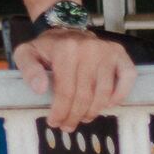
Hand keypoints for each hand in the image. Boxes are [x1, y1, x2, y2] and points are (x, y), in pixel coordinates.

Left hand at [14, 26, 132, 133]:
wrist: (66, 27)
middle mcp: (89, 49)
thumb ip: (28, 69)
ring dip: (94, 111)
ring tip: (83, 118)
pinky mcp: (120, 53)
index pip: (65, 91)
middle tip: (68, 125)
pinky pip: (127, 78)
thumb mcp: (26, 53)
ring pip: (104, 93)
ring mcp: (107, 51)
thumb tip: (40, 88)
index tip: (54, 122)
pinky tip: (107, 104)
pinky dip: (120, 95)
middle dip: (75, 116)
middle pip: (85, 95)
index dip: (61, 111)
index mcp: (66, 50)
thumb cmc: (47, 47)